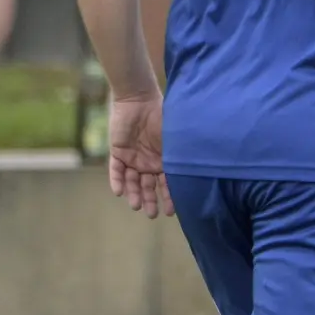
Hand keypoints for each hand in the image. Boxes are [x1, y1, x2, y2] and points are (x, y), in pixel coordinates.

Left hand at [108, 94, 173, 218]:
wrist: (139, 100)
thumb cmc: (161, 116)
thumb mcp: (174, 138)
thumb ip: (180, 154)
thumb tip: (199, 170)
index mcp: (163, 160)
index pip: (166, 183)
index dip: (169, 197)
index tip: (172, 212)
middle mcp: (148, 162)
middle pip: (148, 186)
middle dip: (150, 200)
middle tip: (152, 214)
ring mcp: (132, 158)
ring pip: (132, 181)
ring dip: (134, 193)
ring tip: (136, 205)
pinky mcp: (117, 152)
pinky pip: (115, 170)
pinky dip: (117, 181)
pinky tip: (119, 191)